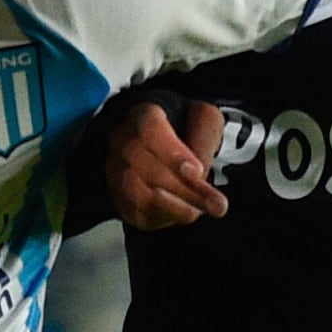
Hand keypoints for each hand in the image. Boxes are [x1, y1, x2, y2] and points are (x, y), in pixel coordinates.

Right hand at [107, 98, 229, 226]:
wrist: (164, 147)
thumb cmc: (184, 128)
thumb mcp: (204, 119)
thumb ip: (204, 138)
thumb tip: (197, 173)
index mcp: (142, 114)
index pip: (150, 129)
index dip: (173, 153)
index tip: (197, 171)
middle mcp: (121, 141)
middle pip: (145, 167)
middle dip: (184, 189)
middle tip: (216, 204)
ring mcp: (114, 170)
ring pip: (138, 194)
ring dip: (174, 208)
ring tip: (200, 211)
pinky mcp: (118, 198)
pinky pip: (137, 214)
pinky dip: (163, 217)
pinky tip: (183, 212)